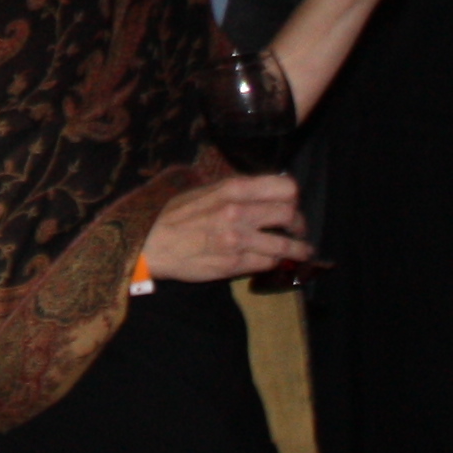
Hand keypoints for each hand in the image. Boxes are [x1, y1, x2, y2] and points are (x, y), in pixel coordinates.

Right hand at [142, 171, 308, 285]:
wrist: (151, 245)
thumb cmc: (175, 216)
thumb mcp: (204, 192)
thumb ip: (234, 192)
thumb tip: (264, 191)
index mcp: (232, 189)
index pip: (285, 188)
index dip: (293, 197)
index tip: (291, 204)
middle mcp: (239, 213)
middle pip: (290, 215)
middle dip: (300, 224)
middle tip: (297, 229)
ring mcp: (238, 240)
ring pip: (285, 245)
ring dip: (297, 249)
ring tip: (301, 251)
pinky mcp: (235, 264)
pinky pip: (268, 263)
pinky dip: (274, 262)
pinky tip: (272, 260)